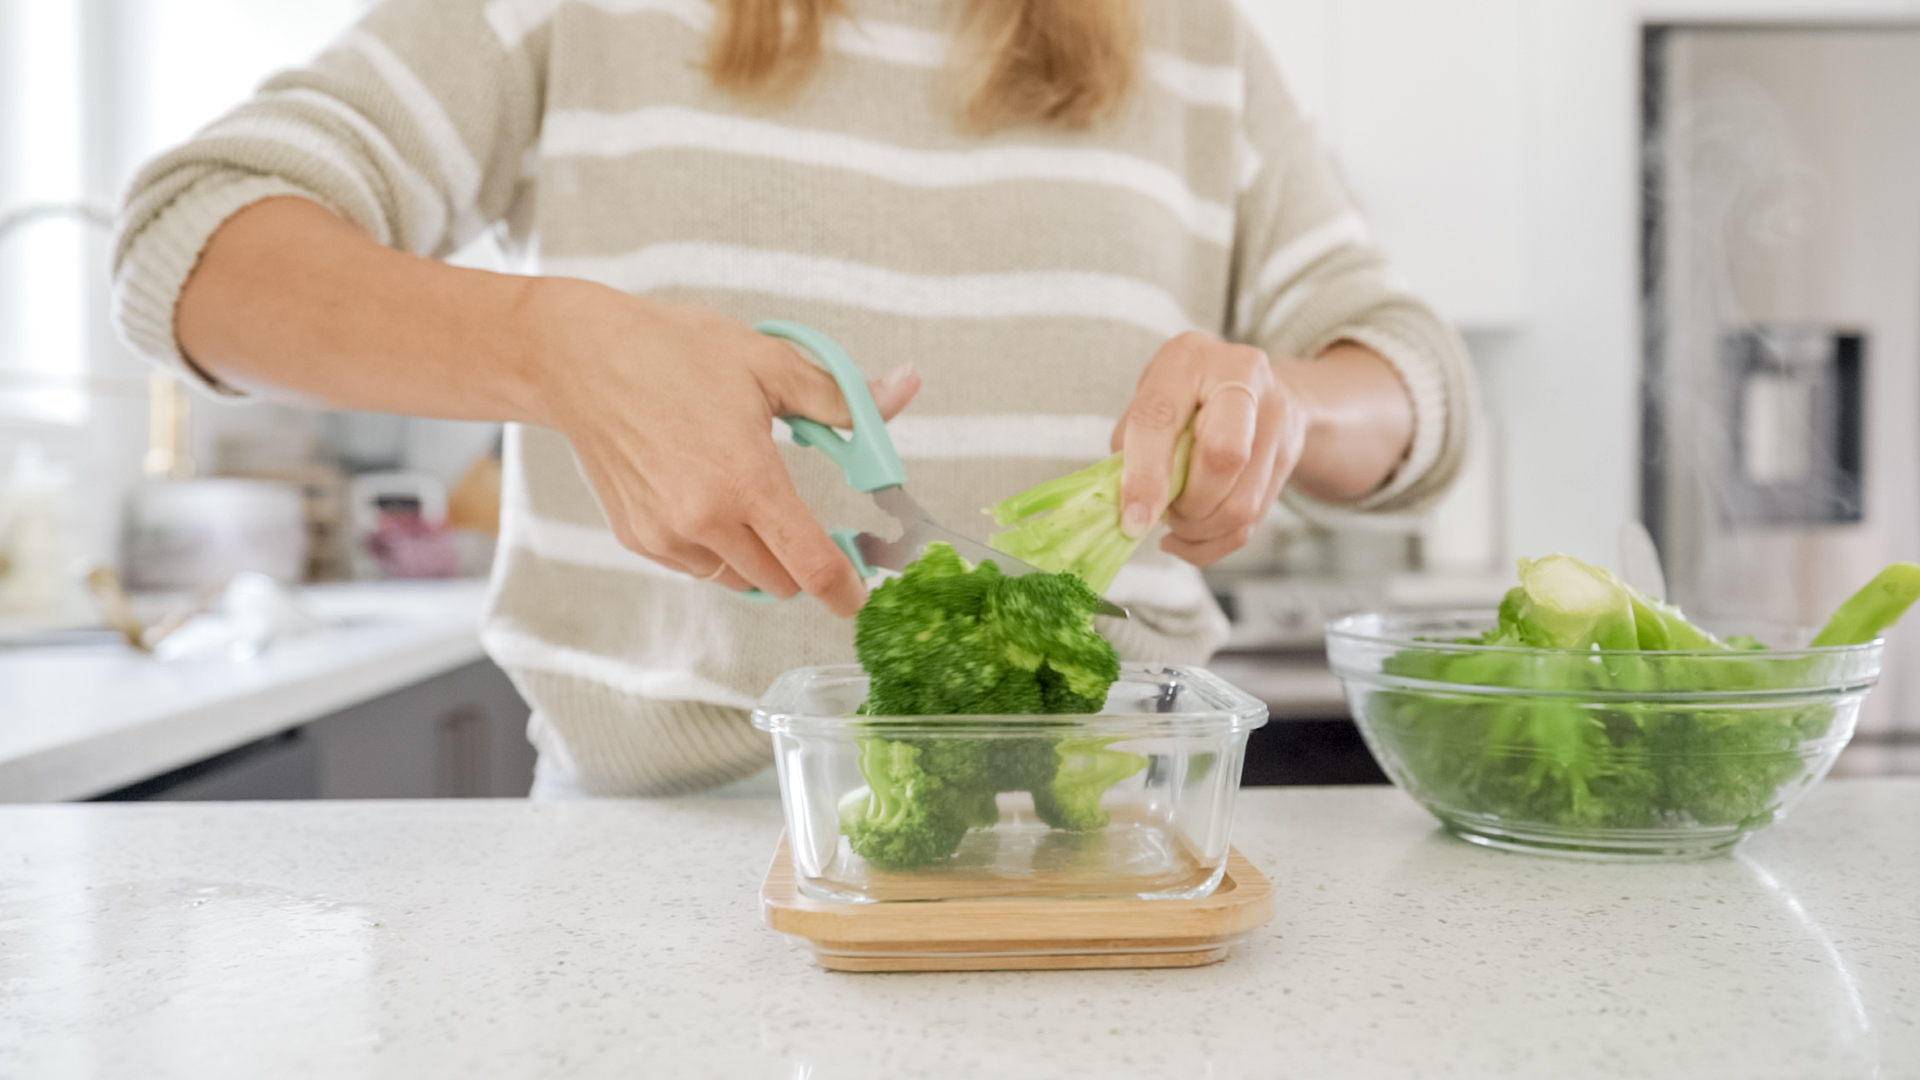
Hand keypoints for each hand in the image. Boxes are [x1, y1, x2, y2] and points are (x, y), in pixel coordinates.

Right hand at [528, 281, 918, 616]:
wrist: (579, 360)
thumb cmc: (672, 352)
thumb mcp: (768, 363)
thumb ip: (843, 396)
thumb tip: (906, 387)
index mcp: (746, 479)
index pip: (812, 566)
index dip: (845, 590)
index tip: (857, 596)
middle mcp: (704, 519)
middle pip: (780, 582)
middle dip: (800, 561)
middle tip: (800, 517)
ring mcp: (667, 536)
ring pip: (739, 579)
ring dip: (756, 555)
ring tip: (741, 492)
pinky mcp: (639, 539)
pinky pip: (698, 566)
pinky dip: (715, 547)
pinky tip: (702, 493)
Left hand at [1114, 333, 1415, 567]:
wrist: (1254, 385)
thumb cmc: (1185, 395)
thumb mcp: (1150, 401)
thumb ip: (1131, 447)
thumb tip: (1131, 511)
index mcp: (1190, 358)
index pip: (1162, 418)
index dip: (1144, 475)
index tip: (1133, 520)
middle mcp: (1243, 379)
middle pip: (1223, 458)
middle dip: (1187, 505)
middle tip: (1165, 512)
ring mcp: (1275, 417)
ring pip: (1241, 503)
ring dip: (1200, 529)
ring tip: (1179, 520)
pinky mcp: (1288, 456)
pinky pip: (1252, 521)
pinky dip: (1214, 543)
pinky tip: (1191, 537)